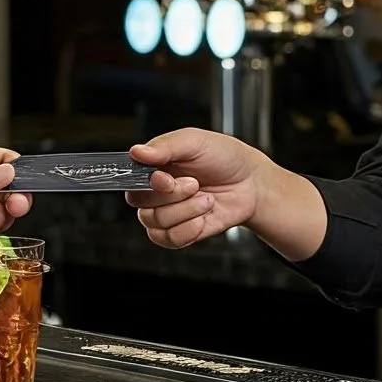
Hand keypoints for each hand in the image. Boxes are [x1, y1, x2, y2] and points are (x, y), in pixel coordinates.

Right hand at [126, 130, 326, 262]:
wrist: (252, 183)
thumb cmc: (224, 158)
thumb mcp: (195, 141)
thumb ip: (164, 146)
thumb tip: (136, 151)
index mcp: (154, 167)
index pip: (129, 179)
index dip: (146, 182)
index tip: (165, 178)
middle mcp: (156, 191)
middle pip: (139, 203)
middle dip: (171, 195)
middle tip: (195, 184)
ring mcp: (168, 213)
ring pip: (155, 222)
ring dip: (185, 211)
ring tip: (206, 198)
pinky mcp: (181, 232)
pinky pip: (169, 239)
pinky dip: (189, 229)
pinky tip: (203, 217)